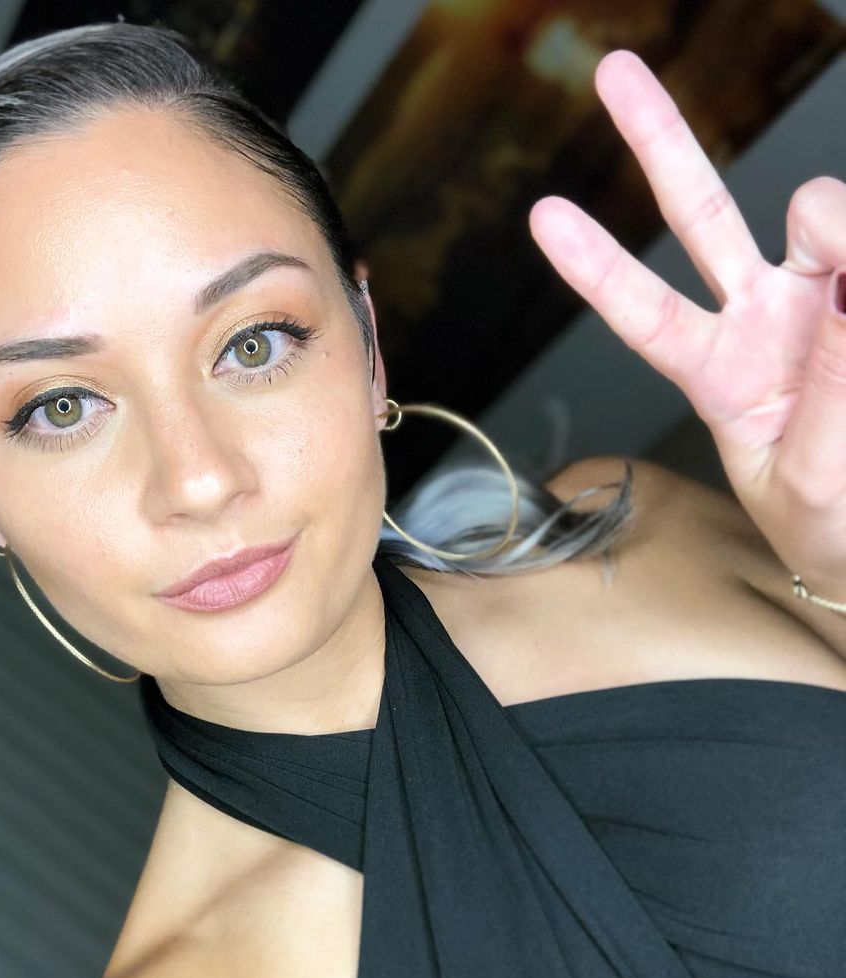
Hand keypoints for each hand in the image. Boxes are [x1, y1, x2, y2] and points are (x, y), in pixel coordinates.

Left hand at [528, 50, 845, 602]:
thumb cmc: (831, 523)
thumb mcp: (811, 479)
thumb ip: (829, 390)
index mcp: (717, 376)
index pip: (646, 313)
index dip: (598, 267)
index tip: (543, 215)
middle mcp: (763, 321)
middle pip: (702, 215)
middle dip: (661, 142)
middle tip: (614, 72)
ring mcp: (824, 302)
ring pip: (819, 214)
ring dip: (835, 227)